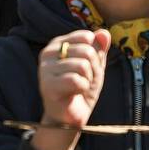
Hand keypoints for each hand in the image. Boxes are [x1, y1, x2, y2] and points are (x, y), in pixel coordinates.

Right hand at [32, 29, 109, 149]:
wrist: (70, 117)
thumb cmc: (80, 89)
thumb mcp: (95, 66)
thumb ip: (99, 48)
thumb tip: (104, 32)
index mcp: (58, 44)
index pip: (87, 37)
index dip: (95, 55)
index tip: (87, 68)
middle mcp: (48, 52)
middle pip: (87, 51)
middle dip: (93, 69)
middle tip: (83, 81)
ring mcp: (45, 68)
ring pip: (82, 66)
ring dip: (87, 80)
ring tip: (78, 88)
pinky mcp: (47, 85)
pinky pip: (76, 80)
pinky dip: (82, 89)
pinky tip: (74, 94)